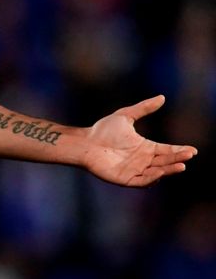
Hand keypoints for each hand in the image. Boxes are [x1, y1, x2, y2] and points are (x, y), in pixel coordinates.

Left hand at [82, 95, 197, 186]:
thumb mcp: (126, 116)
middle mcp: (143, 160)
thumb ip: (143, 108)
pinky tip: (160, 172)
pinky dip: (152, 178)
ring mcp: (136, 170)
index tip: (193, 150)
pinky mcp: (126, 179)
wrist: (85, 142)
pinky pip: (143, 181)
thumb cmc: (102, 130)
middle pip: (165, 161)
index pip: (167, 150)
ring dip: (169, 170)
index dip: (180, 150)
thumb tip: (162, 97)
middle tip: (188, 155)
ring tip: (181, 165)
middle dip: (177, 158)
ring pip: (157, 172)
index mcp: (145, 147)